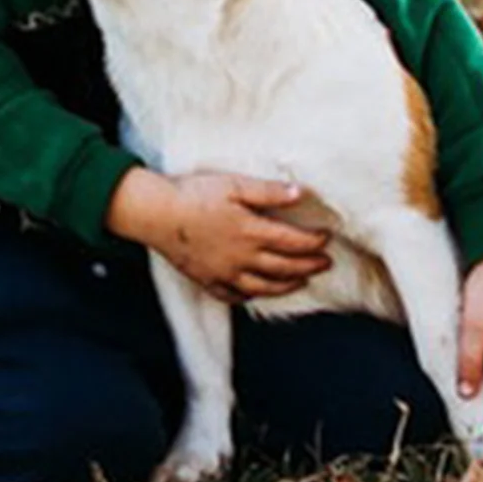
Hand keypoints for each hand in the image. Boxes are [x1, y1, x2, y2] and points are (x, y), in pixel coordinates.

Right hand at [109, 167, 331, 304]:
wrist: (155, 213)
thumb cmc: (195, 194)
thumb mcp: (236, 185)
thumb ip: (270, 192)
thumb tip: (300, 193)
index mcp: (251, 232)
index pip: (293, 242)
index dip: (313, 242)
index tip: (327, 239)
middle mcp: (241, 257)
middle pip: (284, 267)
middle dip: (309, 266)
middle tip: (325, 264)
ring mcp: (223, 272)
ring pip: (262, 287)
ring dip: (286, 286)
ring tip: (301, 282)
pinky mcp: (205, 279)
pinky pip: (232, 295)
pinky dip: (249, 296)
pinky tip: (257, 293)